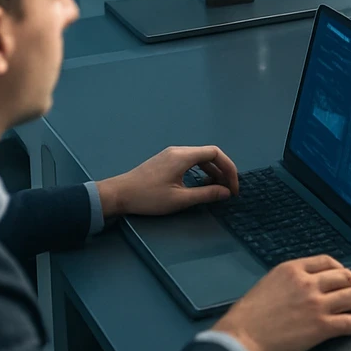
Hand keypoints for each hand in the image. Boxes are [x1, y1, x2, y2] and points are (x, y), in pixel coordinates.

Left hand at [96, 145, 239, 218]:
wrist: (117, 194)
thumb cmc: (148, 197)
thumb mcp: (179, 199)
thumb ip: (205, 194)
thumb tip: (226, 192)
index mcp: (184, 156)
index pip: (216, 154)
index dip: (229, 168)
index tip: (233, 187)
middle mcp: (179, 150)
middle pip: (209, 154)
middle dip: (222, 171)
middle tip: (228, 189)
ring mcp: (171, 154)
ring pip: (199, 158)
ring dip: (212, 172)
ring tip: (216, 188)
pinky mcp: (165, 161)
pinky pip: (190, 161)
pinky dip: (200, 171)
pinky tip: (199, 184)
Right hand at [212, 255, 350, 350]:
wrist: (240, 338)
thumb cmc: (246, 317)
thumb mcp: (268, 284)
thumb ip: (289, 281)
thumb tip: (304, 288)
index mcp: (293, 269)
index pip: (328, 262)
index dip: (342, 270)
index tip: (345, 278)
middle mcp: (308, 282)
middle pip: (345, 277)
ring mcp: (316, 304)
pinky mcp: (320, 327)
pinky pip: (349, 322)